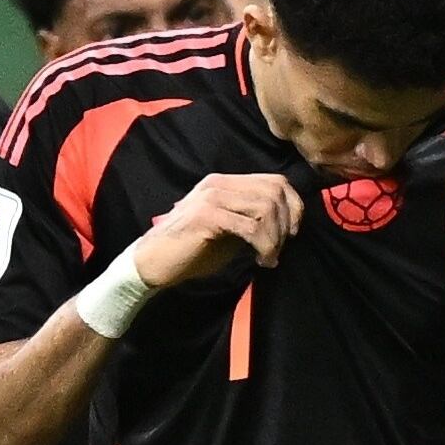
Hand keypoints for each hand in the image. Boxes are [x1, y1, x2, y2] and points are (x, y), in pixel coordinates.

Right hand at [132, 173, 302, 287]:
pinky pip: (251, 227)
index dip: (293, 205)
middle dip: (287, 223)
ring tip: (269, 257)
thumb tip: (285, 225)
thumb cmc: (189, 251)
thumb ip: (250, 220)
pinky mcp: (208, 216)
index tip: (292, 233)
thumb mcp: (227, 231)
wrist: (152, 263)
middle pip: (274, 191)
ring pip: (266, 208)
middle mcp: (218, 184)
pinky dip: (264, 246)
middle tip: (279, 249)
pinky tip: (260, 260)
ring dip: (276, 237)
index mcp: (224, 183)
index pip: (274, 181)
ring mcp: (212, 197)